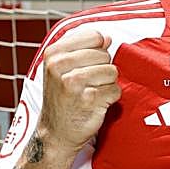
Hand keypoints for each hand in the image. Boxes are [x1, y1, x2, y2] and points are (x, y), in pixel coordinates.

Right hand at [39, 29, 119, 153]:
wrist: (55, 132)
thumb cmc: (62, 97)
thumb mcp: (62, 68)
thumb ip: (83, 49)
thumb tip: (107, 38)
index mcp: (54, 53)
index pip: (95, 37)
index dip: (98, 51)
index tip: (85, 65)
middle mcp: (60, 66)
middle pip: (105, 55)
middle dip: (102, 69)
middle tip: (87, 84)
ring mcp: (73, 83)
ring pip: (112, 71)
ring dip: (107, 84)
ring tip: (90, 93)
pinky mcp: (89, 99)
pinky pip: (116, 90)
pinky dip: (110, 98)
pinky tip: (95, 104)